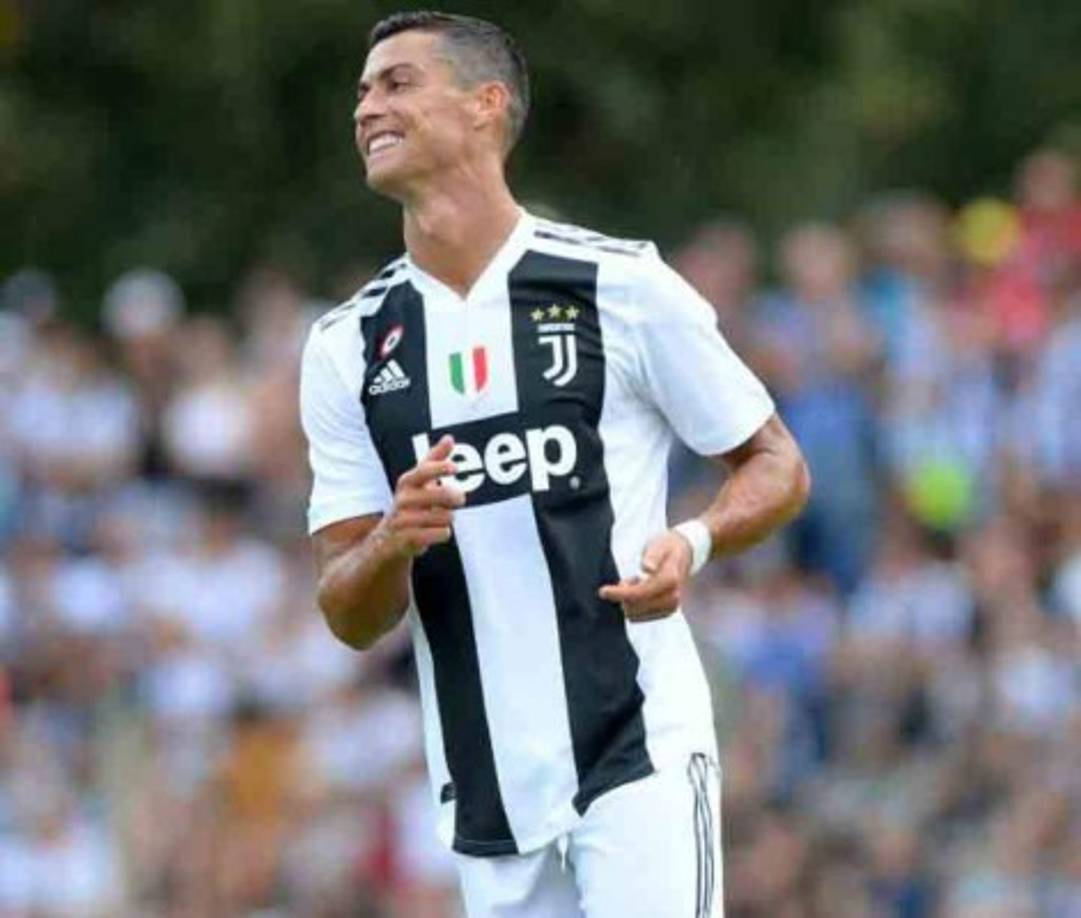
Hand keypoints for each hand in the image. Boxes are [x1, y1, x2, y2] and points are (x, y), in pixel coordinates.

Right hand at [382, 435, 464, 557]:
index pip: (423, 471)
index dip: (439, 468)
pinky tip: (435, 533)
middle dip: (456, 498)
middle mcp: (403, 500)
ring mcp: (404, 521)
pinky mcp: (408, 540)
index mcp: (407, 483)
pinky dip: (444, 534)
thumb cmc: (408, 507)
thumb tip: (449, 438)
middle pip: (441, 495)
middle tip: (459, 499)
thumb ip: (433, 460)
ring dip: (448, 519)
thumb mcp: (418, 483)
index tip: (455, 467)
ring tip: (438, 520)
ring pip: (445, 517)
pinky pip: (441, 534)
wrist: (385, 542)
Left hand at [598, 530, 693, 621]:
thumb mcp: (659, 545)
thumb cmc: (667, 547)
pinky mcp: (666, 612)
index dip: (619, 594)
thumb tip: (647, 568)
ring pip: (636, 615)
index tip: (603, 590)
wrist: (684, 554)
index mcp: (670, 580)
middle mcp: (672, 598)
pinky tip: (640, 589)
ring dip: (629, 600)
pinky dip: (635, 604)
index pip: (639, 594)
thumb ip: (652, 556)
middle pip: (636, 608)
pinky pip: (641, 616)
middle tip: (629, 578)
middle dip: (624, 596)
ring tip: (636, 582)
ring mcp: (671, 607)